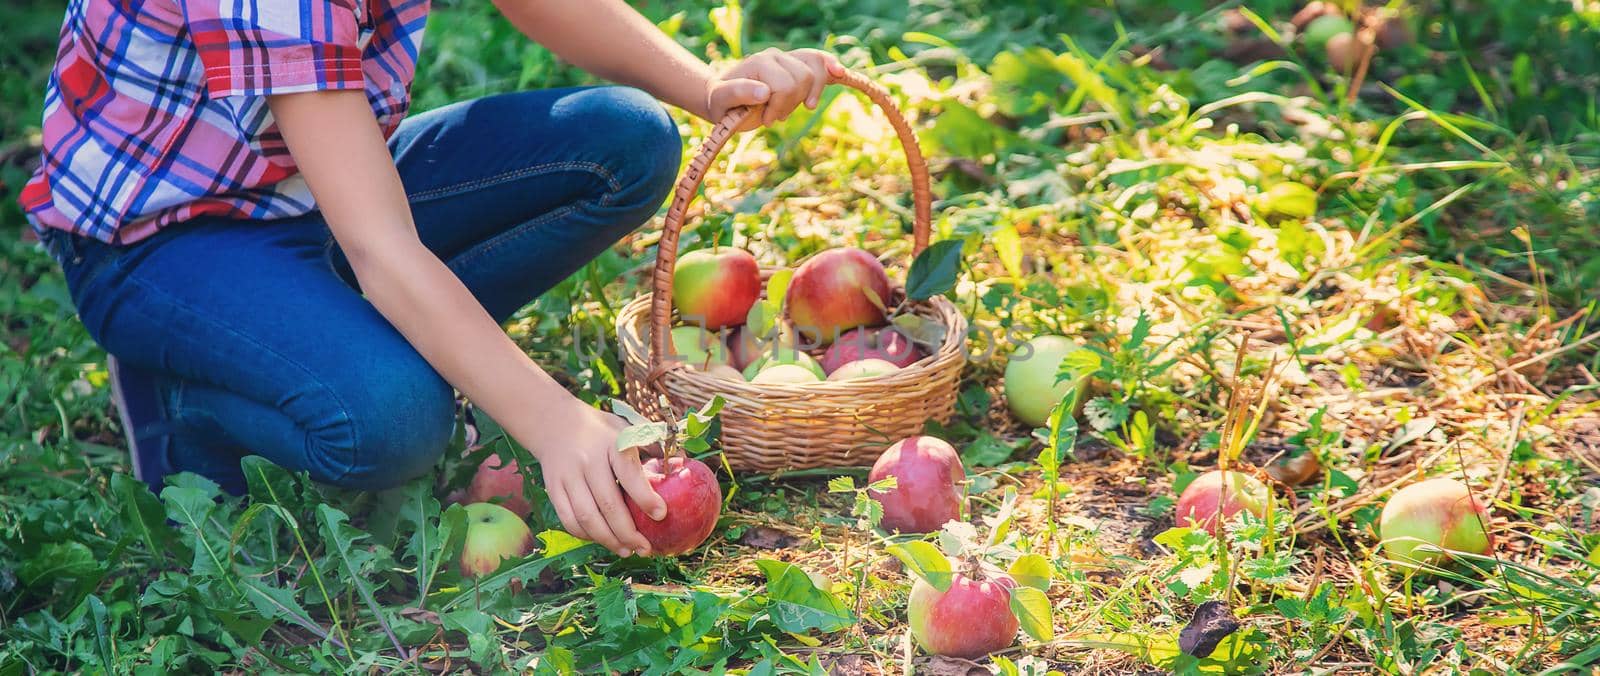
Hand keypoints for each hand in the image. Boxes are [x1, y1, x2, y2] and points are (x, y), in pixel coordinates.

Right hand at [526, 403, 666, 556]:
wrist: (555, 423)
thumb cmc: (601, 431)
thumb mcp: (626, 428)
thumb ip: (652, 446)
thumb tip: (682, 464)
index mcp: (611, 444)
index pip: (629, 474)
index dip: (645, 497)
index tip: (661, 515)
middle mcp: (588, 461)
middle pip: (608, 504)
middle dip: (628, 532)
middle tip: (645, 548)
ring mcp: (568, 476)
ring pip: (587, 518)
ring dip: (609, 540)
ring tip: (627, 551)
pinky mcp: (554, 489)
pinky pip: (569, 520)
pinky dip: (587, 535)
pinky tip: (603, 540)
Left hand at [705, 48, 846, 129]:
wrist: (722, 98)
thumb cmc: (721, 103)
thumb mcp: (722, 101)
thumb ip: (739, 93)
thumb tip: (764, 91)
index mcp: (760, 62)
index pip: (786, 86)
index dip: (779, 107)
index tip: (765, 120)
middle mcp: (776, 56)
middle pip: (804, 79)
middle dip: (792, 103)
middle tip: (773, 116)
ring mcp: (786, 59)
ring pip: (815, 72)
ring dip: (806, 96)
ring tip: (789, 109)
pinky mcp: (794, 66)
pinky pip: (817, 61)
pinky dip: (829, 66)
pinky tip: (839, 72)